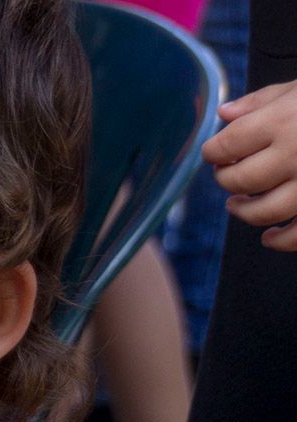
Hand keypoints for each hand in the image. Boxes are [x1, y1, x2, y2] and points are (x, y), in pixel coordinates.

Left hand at [204, 79, 296, 250]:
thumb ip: (263, 101)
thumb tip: (224, 115)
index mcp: (284, 121)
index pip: (227, 145)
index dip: (213, 152)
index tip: (215, 152)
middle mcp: (295, 155)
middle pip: (239, 180)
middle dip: (226, 179)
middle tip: (226, 175)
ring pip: (263, 212)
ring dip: (244, 212)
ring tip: (238, 204)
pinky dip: (279, 240)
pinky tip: (269, 236)